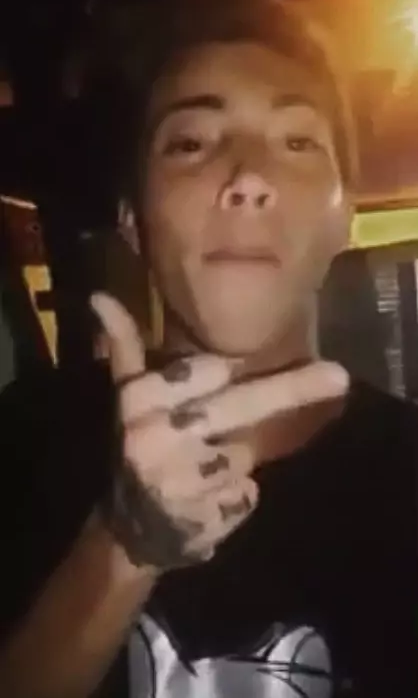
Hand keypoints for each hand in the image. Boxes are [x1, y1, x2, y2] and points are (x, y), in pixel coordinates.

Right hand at [91, 293, 348, 571]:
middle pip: (237, 405)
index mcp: (138, 401)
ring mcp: (182, 482)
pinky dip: (239, 495)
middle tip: (339, 376)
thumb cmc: (136, 446)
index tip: (225, 374)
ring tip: (206, 468)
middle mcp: (155, 438)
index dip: (221, 372)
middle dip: (292, 390)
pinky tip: (212, 498)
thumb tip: (100, 297)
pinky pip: (245, 493)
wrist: (128, 529)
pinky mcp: (206, 518)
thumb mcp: (126, 397)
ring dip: (237, 460)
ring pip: (242, 454)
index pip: (206, 370)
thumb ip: (124, 347)